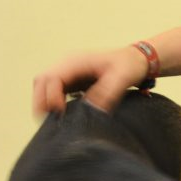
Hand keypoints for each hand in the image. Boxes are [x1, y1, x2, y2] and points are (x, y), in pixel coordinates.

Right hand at [32, 46, 149, 114]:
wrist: (138, 59)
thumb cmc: (130, 64)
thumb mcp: (122, 78)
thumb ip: (107, 93)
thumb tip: (92, 110)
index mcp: (76, 61)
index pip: (51, 78)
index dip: (51, 96)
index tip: (60, 112)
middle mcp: (68, 64)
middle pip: (42, 81)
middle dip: (42, 101)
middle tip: (51, 121)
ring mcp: (69, 72)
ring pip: (45, 86)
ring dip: (45, 102)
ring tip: (55, 120)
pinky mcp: (73, 80)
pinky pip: (55, 90)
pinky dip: (54, 102)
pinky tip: (62, 115)